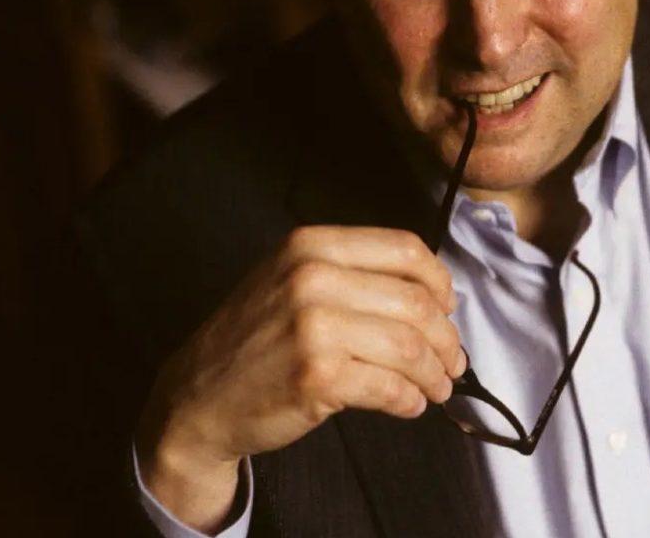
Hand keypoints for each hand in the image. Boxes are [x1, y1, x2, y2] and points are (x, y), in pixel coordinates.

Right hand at [135, 226, 464, 531]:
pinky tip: (410, 405)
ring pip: (409, 346)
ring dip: (435, 373)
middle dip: (446, 338)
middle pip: (416, 302)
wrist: (197, 397)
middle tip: (452, 362)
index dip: (439, 281)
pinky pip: (390, 387)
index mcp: (312, 245)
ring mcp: (313, 327)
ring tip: (438, 388)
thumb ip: (354, 275)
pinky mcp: (317, 376)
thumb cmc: (255, 340)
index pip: (404, 248)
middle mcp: (312, 277)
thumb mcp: (291, 281)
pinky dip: (410, 399)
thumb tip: (435, 297)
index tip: (449, 307)